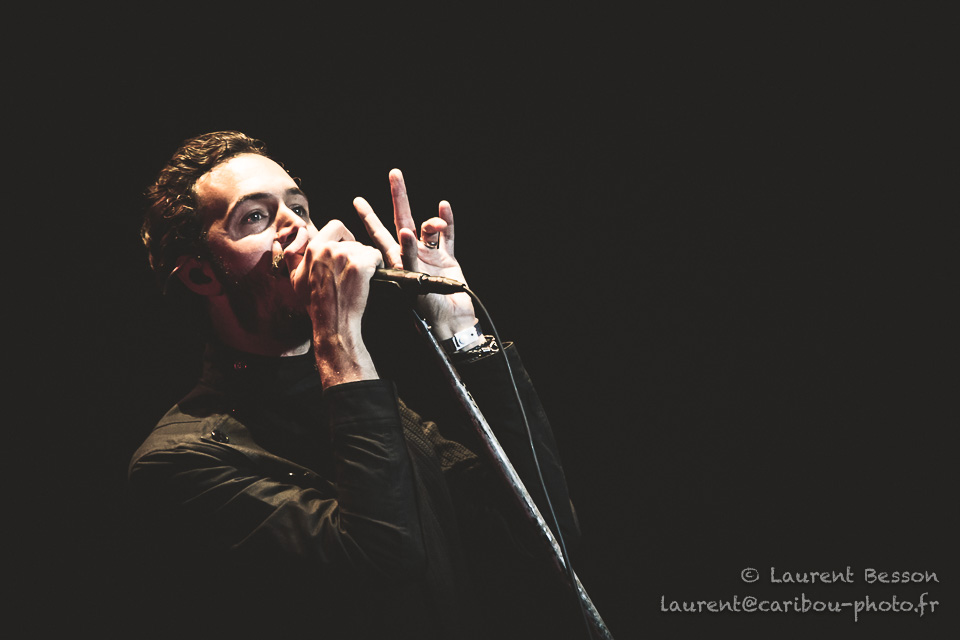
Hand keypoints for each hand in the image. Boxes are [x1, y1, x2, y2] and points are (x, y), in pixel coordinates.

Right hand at [283, 220, 381, 385]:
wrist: (331, 322)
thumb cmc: (314, 302)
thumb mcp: (295, 278)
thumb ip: (292, 256)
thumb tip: (285, 239)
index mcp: (314, 248)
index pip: (336, 226)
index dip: (345, 235)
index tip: (348, 247)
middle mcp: (328, 249)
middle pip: (353, 241)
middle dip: (356, 254)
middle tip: (354, 272)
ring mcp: (345, 257)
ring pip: (365, 249)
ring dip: (366, 261)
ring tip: (359, 279)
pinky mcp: (360, 266)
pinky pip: (375, 256)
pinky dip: (376, 265)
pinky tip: (370, 277)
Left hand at [353, 169, 478, 340]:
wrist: (450, 323)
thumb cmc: (426, 311)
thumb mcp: (410, 284)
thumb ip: (408, 258)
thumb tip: (406, 232)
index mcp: (395, 261)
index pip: (378, 235)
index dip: (368, 218)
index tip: (358, 201)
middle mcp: (411, 254)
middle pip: (402, 220)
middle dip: (399, 198)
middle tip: (394, 175)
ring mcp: (430, 255)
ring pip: (427, 228)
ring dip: (430, 221)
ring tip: (434, 224)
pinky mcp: (448, 259)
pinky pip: (447, 236)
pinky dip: (447, 221)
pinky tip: (444, 208)